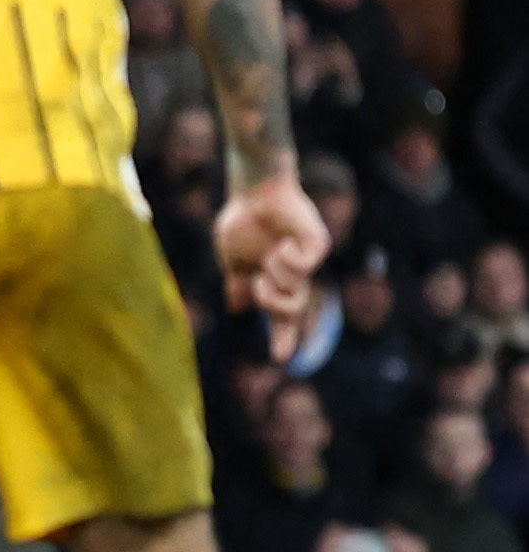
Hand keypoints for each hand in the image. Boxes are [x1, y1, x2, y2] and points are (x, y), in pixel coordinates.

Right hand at [215, 172, 329, 361]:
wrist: (254, 192)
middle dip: (273, 303)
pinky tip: (283, 242)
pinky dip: (286, 260)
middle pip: (290, 310)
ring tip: (271, 252)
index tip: (281, 359)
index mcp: (274, 280)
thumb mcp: (233, 260)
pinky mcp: (318, 246)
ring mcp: (307, 261)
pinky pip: (302, 269)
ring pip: (294, 292)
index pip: (281, 315)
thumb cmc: (244, 221)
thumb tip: (237, 309)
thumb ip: (238, 284)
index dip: (282, 337)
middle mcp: (294, 275)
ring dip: (275, 277)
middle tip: (260, 282)